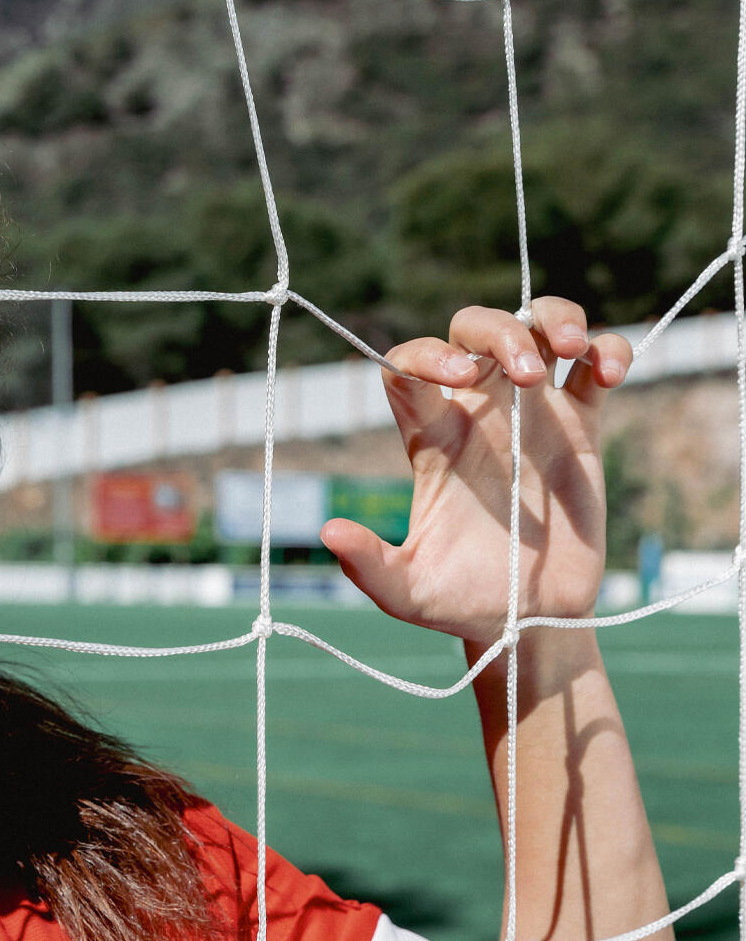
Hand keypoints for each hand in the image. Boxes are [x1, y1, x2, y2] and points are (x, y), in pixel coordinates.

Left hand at [320, 297, 632, 643]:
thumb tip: (328, 532)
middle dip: (496, 330)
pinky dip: (605, 348)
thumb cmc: (460, 603)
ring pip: (533, 329)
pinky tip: (610, 372)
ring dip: (551, 319)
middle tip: (525, 372)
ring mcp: (529, 416)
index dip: (424, 354)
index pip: (407, 368)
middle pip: (470, 332)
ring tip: (569, 351)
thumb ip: (369, 565)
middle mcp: (476, 416)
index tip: (455, 378)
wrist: (529, 620)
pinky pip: (592, 366)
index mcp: (430, 441)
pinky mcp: (579, 428)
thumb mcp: (406, 591)